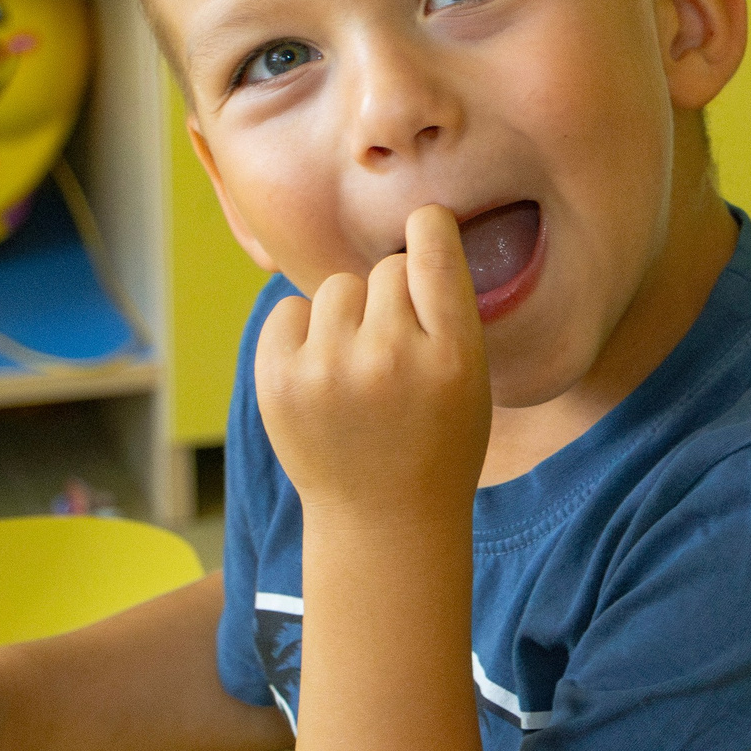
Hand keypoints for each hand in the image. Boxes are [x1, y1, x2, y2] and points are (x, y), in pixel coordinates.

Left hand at [254, 204, 491, 527]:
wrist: (382, 523)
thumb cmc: (437, 443)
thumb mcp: (471, 379)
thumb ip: (446, 311)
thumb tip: (415, 228)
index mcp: (452, 355)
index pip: (433, 247)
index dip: (428, 228)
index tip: (425, 227)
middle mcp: (390, 357)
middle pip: (385, 270)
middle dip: (391, 299)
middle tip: (396, 350)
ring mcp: (329, 370)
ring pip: (337, 289)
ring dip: (347, 316)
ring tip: (357, 368)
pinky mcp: (279, 382)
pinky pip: (289, 311)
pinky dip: (303, 333)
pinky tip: (322, 374)